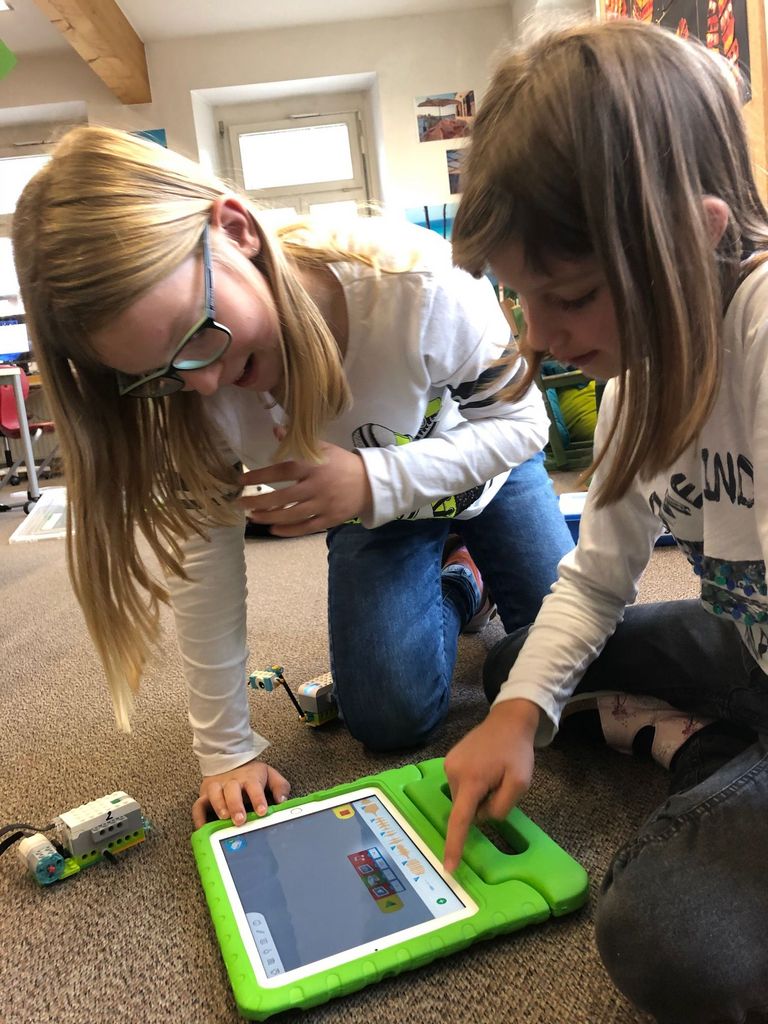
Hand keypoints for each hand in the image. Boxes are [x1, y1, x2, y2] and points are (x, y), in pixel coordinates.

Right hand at [192, 759, 290, 829]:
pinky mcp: (205, 794)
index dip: (258, 799)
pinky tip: (203, 828)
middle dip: (236, 805)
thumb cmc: (251, 774)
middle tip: (241, 819)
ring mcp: (217, 787)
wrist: (229, 759)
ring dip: (219, 806)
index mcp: (249, 777)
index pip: (254, 786)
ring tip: (224, 818)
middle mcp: (232, 782)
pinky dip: (199, 817)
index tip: (262, 811)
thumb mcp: (269, 775)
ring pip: (214, 794)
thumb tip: (282, 800)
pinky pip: (198, 805)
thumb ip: (280, 786)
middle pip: (232, 790)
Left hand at [238, 442, 372, 536]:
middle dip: (258, 502)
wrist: (371, 483)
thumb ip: (298, 442)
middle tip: (240, 503)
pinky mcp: (329, 519)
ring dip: (268, 518)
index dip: (260, 476)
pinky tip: (273, 529)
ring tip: (253, 517)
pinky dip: (287, 531)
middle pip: (282, 498)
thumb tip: (275, 430)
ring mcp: (323, 505)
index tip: (242, 479)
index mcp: (313, 465)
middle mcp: (316, 486)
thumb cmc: (342, 464)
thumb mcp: (323, 447)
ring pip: (291, 516)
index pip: (281, 471)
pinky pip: (305, 528)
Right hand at [443, 699, 540, 871]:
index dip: (454, 845)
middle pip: (465, 809)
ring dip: (478, 795)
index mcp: (471, 780)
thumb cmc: (516, 752)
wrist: (507, 720)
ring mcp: (448, 765)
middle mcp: (453, 772)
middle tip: (500, 784)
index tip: (448, 867)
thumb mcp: (520, 783)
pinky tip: (485, 769)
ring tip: (493, 773)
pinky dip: (473, 786)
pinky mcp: (449, 760)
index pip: (460, 820)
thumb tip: (481, 817)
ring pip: (463, 798)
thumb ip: (500, 807)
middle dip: (482, 805)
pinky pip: (461, 786)